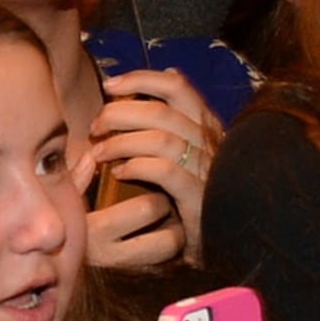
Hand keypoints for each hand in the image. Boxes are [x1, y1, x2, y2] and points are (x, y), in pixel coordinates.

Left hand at [84, 69, 221, 258]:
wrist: (224, 243)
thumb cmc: (193, 195)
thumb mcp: (185, 153)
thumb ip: (170, 121)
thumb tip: (158, 77)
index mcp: (206, 126)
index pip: (178, 87)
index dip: (141, 79)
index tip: (109, 85)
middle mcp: (212, 143)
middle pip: (161, 111)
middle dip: (120, 113)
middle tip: (95, 127)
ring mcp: (208, 170)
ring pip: (162, 138)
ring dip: (122, 141)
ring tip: (99, 152)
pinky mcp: (201, 198)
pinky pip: (166, 171)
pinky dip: (138, 166)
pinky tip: (119, 173)